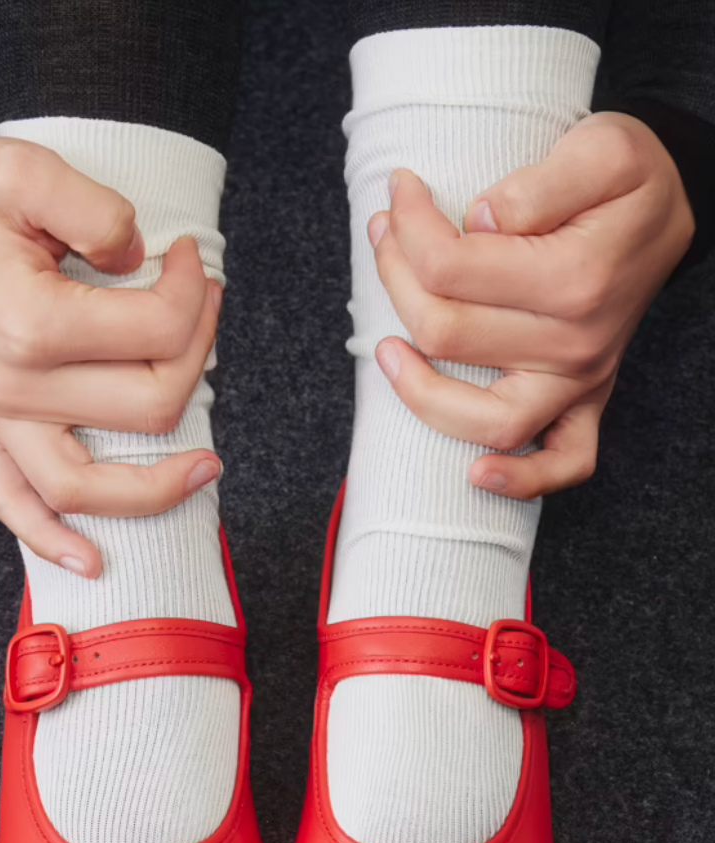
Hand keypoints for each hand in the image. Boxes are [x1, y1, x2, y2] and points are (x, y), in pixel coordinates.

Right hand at [0, 134, 222, 576]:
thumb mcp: (30, 169)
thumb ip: (100, 213)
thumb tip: (145, 260)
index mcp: (33, 324)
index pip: (157, 333)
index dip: (191, 292)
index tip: (187, 259)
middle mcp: (16, 387)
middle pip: (149, 407)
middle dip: (196, 356)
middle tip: (200, 309)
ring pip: (89, 489)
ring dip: (157, 489)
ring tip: (208, 468)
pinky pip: (13, 503)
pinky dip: (51, 540)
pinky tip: (94, 562)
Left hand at [368, 112, 694, 497]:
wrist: (672, 209)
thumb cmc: (628, 178)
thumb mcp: (601, 149)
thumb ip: (537, 185)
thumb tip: (479, 222)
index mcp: (575, 277)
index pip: (451, 266)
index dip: (409, 226)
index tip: (401, 192)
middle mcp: (577, 342)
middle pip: (447, 332)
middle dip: (396, 277)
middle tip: (385, 234)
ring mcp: (582, 381)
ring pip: (484, 418)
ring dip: (419, 391)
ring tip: (384, 348)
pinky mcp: (588, 403)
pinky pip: (564, 463)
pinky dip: (522, 480)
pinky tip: (477, 474)